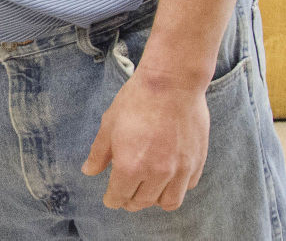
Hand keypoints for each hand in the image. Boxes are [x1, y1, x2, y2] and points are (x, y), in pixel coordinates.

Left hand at [81, 68, 208, 210]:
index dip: (112, 199)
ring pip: (168, 202)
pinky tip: (167, 177)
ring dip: (155, 200)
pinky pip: (187, 187)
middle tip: (126, 195)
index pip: (119, 196)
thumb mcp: (109, 124)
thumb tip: (89, 171)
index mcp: (130, 165)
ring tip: (147, 190)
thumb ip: (99, 153)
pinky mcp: (196, 162)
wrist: (172, 84)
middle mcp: (157, 174)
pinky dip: (176, 187)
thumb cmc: (136, 100)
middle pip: (142, 202)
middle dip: (130, 201)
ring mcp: (180, 170)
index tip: (110, 198)